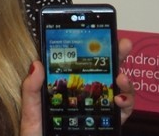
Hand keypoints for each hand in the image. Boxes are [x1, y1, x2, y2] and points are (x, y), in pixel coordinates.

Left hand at [19, 38, 135, 135]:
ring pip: (119, 89)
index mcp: (66, 85)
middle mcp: (85, 94)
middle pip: (105, 70)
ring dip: (125, 80)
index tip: (99, 33)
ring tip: (121, 77)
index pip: (81, 63)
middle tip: (123, 44)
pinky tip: (119, 99)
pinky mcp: (107, 124)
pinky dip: (127, 103)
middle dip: (117, 55)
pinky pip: (124, 112)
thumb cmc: (37, 131)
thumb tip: (36, 63)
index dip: (91, 47)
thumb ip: (31, 88)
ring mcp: (98, 108)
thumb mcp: (31, 108)